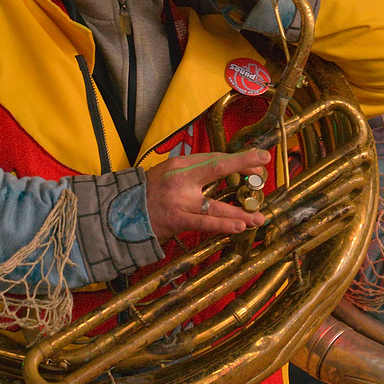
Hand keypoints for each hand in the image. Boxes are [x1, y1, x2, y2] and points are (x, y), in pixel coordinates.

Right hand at [145, 148, 269, 242]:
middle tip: (264, 166)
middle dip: (242, 164)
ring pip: (215, 204)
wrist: (119, 213)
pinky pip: (204, 223)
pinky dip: (223, 225)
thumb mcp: (167, 173)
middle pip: (217, 168)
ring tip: (258, 217)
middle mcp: (180, 178)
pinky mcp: (176, 219)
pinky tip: (239, 226)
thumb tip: (223, 171)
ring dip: (240, 211)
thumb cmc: (147, 193)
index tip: (257, 159)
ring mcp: (178, 199)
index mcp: (179, 163)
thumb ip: (192, 173)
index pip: (214, 158)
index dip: (238, 159)